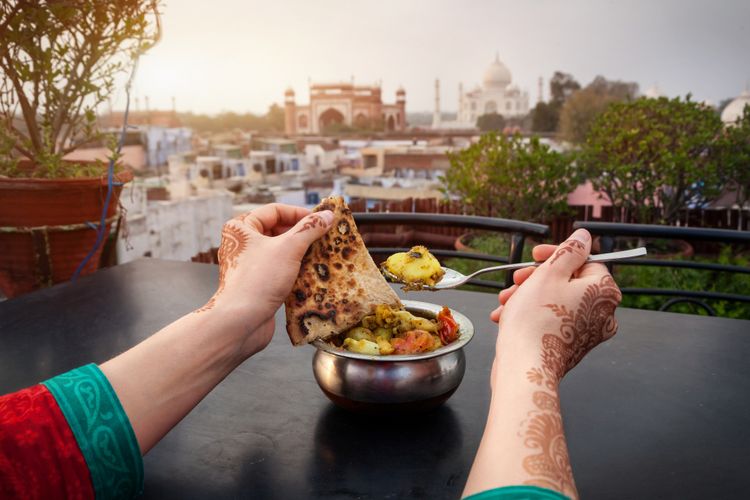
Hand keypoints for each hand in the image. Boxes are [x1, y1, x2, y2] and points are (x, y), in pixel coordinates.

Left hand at [195, 204, 333, 355]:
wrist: (240, 322)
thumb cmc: (258, 281)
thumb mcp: (288, 248)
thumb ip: (309, 229)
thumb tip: (327, 215)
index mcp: (242, 228)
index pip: (274, 211)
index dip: (299, 213)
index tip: (320, 220)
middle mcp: (243, 245)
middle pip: (278, 231)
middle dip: (302, 234)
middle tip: (324, 237)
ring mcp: (251, 266)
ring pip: (281, 252)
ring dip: (301, 253)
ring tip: (322, 254)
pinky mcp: (259, 284)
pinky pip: (281, 270)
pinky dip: (296, 270)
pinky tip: (313, 273)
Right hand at [493, 229, 621, 386]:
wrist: (524, 366)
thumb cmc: (536, 320)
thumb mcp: (550, 273)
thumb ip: (569, 251)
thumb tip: (584, 237)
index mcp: (604, 292)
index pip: (585, 260)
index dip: (556, 255)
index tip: (535, 255)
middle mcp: (603, 313)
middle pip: (568, 281)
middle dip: (536, 278)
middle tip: (517, 280)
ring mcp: (587, 333)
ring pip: (555, 301)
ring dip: (527, 296)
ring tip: (506, 301)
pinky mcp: (570, 346)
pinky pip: (551, 321)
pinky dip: (530, 315)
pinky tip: (507, 316)